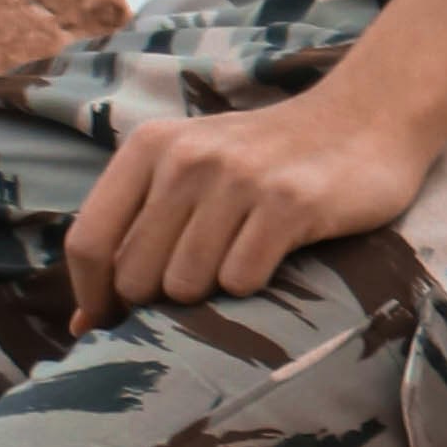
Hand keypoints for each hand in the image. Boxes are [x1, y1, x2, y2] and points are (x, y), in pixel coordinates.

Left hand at [65, 84, 442, 328]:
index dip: (94, 298)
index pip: (89, 243)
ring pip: (186, 286)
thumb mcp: (188, 170)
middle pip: (135, 277)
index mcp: (150, 146)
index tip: (112, 323)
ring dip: (210, 293)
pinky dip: (252, 285)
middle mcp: (187, 158)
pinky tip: (273, 255)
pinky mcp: (289, 203)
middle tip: (200, 282)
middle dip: (160, 300)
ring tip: (239, 258)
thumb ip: (133, 232)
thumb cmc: (264, 161)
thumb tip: (82, 325)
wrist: (363, 120)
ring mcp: (238, 179)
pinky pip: (241, 281)